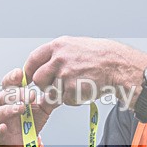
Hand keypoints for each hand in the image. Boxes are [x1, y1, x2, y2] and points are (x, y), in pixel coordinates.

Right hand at [0, 68, 54, 146]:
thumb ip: (50, 99)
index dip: (12, 77)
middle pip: (4, 96)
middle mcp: (2, 106)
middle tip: (30, 95)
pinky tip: (4, 127)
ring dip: (10, 109)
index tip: (20, 73)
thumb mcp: (42, 109)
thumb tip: (61, 88)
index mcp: (11, 97)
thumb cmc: (29, 122)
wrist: (23, 144)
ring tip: (21, 108)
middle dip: (16, 94)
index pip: (8, 83)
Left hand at [24, 36, 146, 106]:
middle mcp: (59, 59)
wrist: (118, 65)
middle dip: (44, 85)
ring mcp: (65, 74)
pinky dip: (73, 99)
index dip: (29, 70)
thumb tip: (43, 64)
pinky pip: (65, 100)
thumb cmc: (100, 56)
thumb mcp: (76, 45)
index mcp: (58, 46)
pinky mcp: (72, 89)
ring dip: (61, 93)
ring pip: (52, 92)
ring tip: (77, 85)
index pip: (33, 59)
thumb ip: (58, 54)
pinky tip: (84, 90)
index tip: (29, 77)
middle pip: (38, 79)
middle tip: (55, 86)